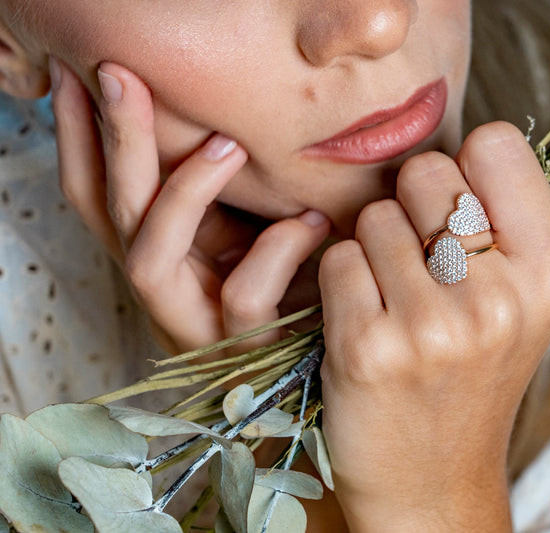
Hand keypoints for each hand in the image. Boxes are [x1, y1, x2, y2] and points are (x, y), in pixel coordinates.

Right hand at [49, 59, 330, 353]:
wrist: (313, 361)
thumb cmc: (281, 284)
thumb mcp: (242, 231)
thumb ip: (217, 191)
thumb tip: (216, 120)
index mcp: (156, 253)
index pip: (93, 194)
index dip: (75, 138)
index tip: (71, 74)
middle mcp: (160, 286)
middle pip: (114, 211)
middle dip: (114, 140)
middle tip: (119, 75)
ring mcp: (192, 320)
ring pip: (150, 257)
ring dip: (183, 192)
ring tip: (228, 144)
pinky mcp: (238, 343)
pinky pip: (244, 293)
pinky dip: (280, 248)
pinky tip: (314, 221)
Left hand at [319, 122, 549, 531]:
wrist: (433, 477)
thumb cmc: (477, 373)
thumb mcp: (533, 298)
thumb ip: (545, 211)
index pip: (495, 144)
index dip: (467, 173)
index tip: (464, 217)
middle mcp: (500, 297)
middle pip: (426, 172)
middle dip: (414, 210)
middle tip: (426, 269)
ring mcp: (435, 326)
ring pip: (374, 217)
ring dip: (375, 253)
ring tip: (399, 303)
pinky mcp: (370, 349)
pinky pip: (339, 261)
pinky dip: (344, 286)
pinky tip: (368, 326)